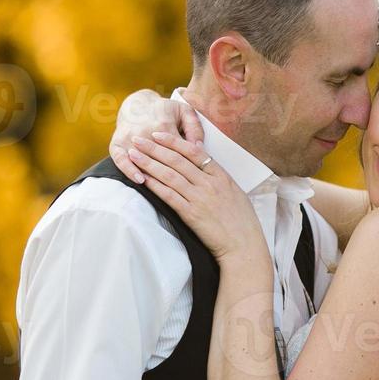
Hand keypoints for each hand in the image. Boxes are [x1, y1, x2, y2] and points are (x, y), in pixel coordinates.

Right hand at [110, 89, 204, 183]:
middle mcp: (145, 132)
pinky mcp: (116, 144)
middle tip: (183, 187)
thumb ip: (195, 128)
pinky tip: (140, 180)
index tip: (197, 176)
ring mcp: (129, 138)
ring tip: (163, 187)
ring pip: (143, 160)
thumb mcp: (184, 112)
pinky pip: (120, 160)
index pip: (178, 149)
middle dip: (172, 174)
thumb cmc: (165, 111)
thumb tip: (199, 147)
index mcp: (164, 125)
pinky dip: (129, 171)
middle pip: (160, 158)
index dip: (189, 164)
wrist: (137, 105)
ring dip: (152, 173)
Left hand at [128, 131, 265, 261]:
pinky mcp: (191, 214)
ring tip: (134, 155)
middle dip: (154, 148)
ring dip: (149, 163)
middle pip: (177, 160)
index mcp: (221, 176)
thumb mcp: (235, 193)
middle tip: (138, 139)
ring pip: (170, 175)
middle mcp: (209, 183)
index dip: (173, 141)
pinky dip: (155, 186)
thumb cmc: (242, 222)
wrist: (244, 245)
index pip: (194, 151)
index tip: (158, 135)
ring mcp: (199, 198)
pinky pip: (169, 196)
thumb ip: (218, 178)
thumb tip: (205, 168)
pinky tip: (143, 178)